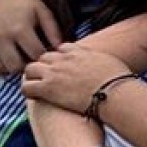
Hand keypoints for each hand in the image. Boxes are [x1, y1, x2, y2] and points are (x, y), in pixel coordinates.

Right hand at [0, 0, 63, 75]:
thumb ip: (52, 29)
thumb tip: (60, 47)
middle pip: (15, 66)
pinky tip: (0, 59)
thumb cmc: (20, 0)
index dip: (42, 58)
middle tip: (27, 61)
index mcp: (20, 29)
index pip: (35, 55)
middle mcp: (1, 37)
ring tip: (14, 60)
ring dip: (7, 68)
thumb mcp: (41, 10)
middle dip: (24, 66)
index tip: (42, 54)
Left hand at [21, 43, 136, 111]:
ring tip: (37, 87)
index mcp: (78, 51)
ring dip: (33, 77)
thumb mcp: (110, 62)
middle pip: (43, 57)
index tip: (62, 68)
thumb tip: (103, 64)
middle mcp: (63, 59)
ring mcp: (54, 73)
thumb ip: (98, 59)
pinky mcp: (48, 88)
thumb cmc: (119, 81)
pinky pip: (27, 87)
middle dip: (44, 66)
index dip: (60, 59)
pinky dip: (28, 91)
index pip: (60, 49)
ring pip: (30, 69)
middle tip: (48, 79)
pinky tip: (34, 97)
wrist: (115, 93)